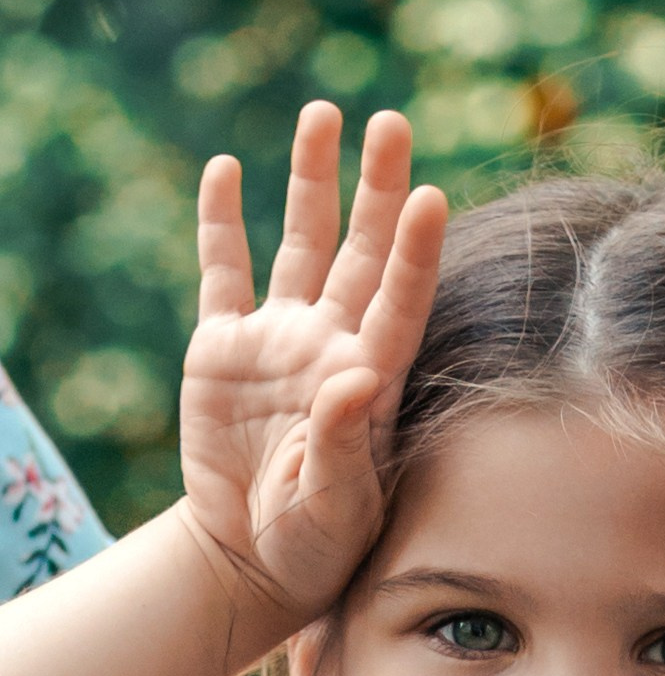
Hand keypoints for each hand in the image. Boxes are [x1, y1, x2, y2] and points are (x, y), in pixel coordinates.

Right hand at [179, 101, 446, 627]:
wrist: (251, 560)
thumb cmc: (315, 545)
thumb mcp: (335, 508)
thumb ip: (346, 444)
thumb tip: (354, 378)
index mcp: (370, 382)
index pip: (401, 304)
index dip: (414, 253)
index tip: (432, 196)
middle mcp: (330, 346)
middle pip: (360, 253)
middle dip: (374, 190)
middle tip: (391, 123)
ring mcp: (278, 342)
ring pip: (301, 244)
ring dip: (312, 181)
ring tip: (323, 116)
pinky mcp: (223, 351)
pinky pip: (224, 272)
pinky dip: (221, 223)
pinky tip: (226, 169)